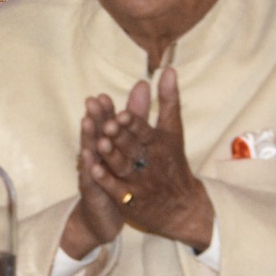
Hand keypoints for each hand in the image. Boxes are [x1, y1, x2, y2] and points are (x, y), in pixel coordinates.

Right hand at [60, 92, 127, 258]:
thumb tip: (144, 84)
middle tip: (92, 102)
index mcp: (106, 143)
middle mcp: (96, 155)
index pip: (105, 122)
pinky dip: (90, 168)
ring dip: (88, 138)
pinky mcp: (93, 191)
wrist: (103, 216)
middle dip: (94, 117)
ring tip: (87, 122)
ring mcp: (92, 172)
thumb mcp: (127, 144)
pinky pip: (92, 179)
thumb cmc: (116, 177)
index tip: (103, 95)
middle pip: (95, 132)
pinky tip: (89, 159)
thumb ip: (135, 115)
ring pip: (90, 152)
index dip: (105, 110)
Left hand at [87, 67, 214, 251]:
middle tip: (107, 126)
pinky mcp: (131, 199)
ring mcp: (140, 182)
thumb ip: (168, 100)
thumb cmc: (173, 161)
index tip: (123, 114)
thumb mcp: (173, 130)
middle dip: (120, 137)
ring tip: (99, 143)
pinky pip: (117, 189)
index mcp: (158, 143)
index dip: (134, 124)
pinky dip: (105, 179)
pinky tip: (93, 169)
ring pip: (123, 167)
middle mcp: (150, 162)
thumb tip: (168, 69)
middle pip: (132, 147)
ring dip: (111, 155)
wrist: (182, 206)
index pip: (145, 131)